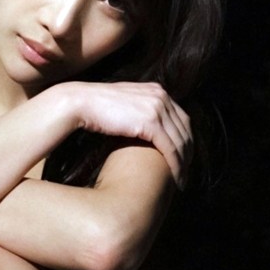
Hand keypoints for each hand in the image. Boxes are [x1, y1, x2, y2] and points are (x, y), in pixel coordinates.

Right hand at [69, 81, 192, 186]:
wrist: (81, 103)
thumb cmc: (97, 107)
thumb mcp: (126, 103)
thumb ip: (140, 109)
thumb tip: (144, 125)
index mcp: (157, 90)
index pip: (181, 118)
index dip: (186, 140)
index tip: (185, 157)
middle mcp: (161, 96)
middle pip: (185, 129)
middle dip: (188, 153)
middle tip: (187, 172)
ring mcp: (157, 108)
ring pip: (180, 140)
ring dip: (184, 162)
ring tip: (182, 179)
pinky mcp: (150, 122)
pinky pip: (170, 147)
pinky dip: (176, 164)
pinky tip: (176, 177)